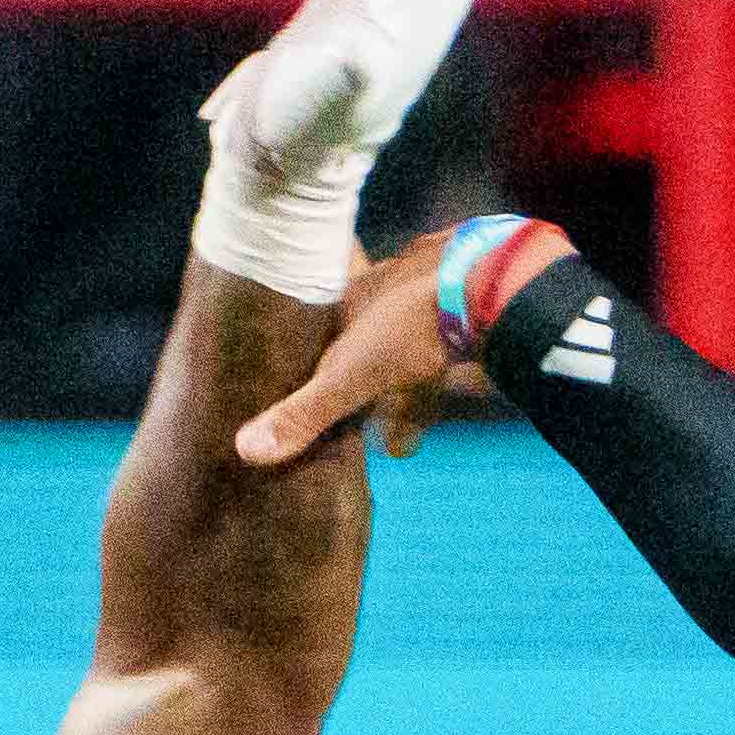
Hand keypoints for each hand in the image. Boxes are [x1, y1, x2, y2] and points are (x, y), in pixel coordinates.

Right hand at [232, 223, 496, 470]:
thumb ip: (305, 413)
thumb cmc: (414, 328)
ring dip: (406, 398)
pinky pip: (453, 347)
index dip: (316, 368)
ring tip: (402, 447)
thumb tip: (245, 449)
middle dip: (364, 391)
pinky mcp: (474, 299)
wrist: (490, 284)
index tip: (311, 395)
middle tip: (362, 433)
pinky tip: (449, 414)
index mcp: (351, 297)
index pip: (323, 333)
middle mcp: (388, 285)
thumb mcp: (352, 378)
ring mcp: (433, 287)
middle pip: (368, 343)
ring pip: (412, 347)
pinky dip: (445, 385)